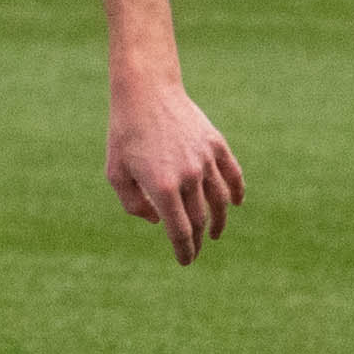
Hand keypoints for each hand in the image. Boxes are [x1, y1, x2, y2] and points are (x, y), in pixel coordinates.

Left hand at [109, 79, 244, 265]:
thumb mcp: (116, 173)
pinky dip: (236, 192)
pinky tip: (235, 204)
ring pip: (220, 201)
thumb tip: (158, 222)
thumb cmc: (125, 133)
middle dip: (198, 240)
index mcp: (162, 187)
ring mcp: (205, 159)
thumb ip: (134, 205)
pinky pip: (232, 175)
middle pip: (200, 219)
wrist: (146, 92)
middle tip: (194, 250)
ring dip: (219, 221)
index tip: (186, 261)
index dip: (185, 250)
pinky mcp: (216, 144)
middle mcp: (188, 176)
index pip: (180, 231)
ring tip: (216, 233)